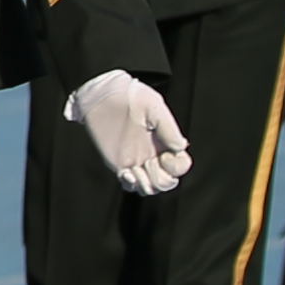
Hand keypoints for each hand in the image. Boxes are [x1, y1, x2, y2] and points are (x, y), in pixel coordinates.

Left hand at [68, 71, 189, 195]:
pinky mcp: (119, 163)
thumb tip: (181, 147)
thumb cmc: (130, 97)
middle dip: (161, 180)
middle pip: (167, 182)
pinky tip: (125, 173)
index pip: (181, 166)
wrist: (103, 96)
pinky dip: (131, 184)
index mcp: (166, 142)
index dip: (177, 168)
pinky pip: (129, 185)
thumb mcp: (153, 107)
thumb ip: (168, 128)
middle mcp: (154, 154)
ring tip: (135, 170)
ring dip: (146, 184)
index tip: (165, 157)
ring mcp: (137, 160)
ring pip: (149, 188)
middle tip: (148, 163)